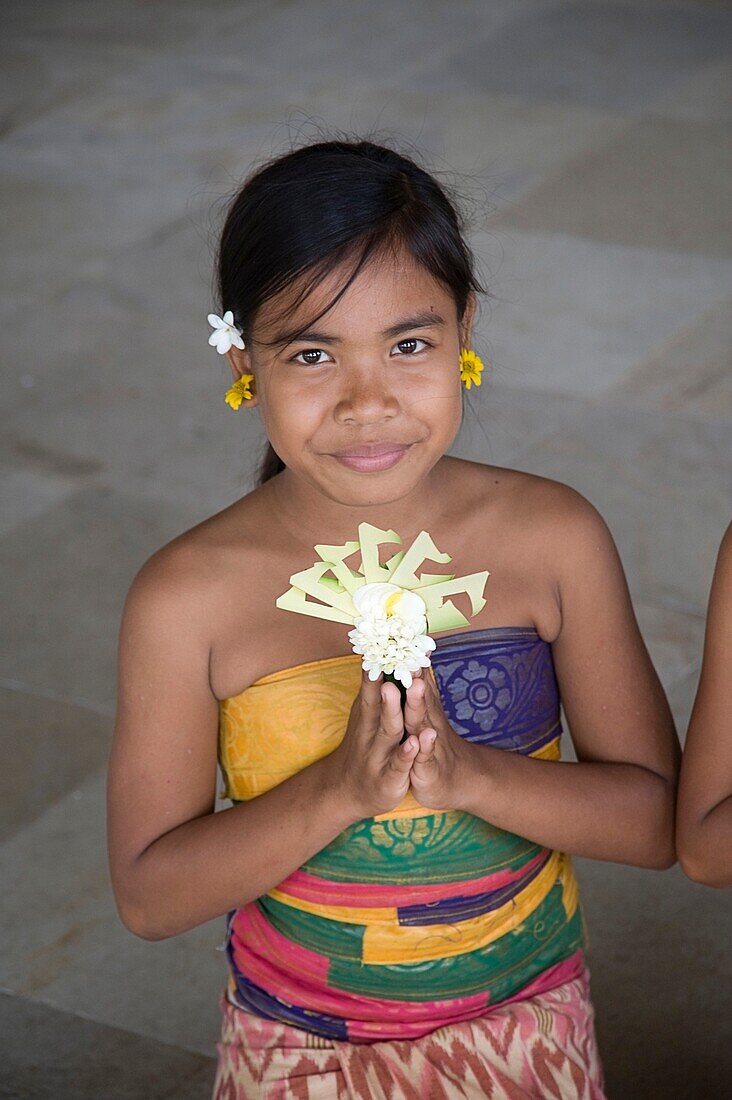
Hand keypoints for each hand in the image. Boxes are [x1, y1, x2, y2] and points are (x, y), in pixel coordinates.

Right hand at [324, 667, 420, 819]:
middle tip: (391, 663)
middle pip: (377, 707)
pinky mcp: (388, 779)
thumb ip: (374, 692)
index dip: (376, 670)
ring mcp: (377, 756)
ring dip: (393, 712)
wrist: (345, 792)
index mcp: (366, 716)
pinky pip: (398, 765)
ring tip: (396, 691)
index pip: (370, 690)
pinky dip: (406, 754)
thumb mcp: (365, 718)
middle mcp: (369, 733)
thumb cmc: (363, 747)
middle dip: (384, 686)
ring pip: (387, 732)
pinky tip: (415, 742)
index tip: (381, 646)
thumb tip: (381, 658)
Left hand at [402, 667, 476, 811]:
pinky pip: (426, 757)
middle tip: (409, 656)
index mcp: (424, 711)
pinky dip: (425, 747)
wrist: (455, 781)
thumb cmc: (433, 744)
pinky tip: (424, 737)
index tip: (406, 637)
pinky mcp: (429, 768)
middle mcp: (429, 723)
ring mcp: (431, 746)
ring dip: (419, 705)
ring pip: (423, 723)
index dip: (412, 662)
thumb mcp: (427, 714)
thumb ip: (424, 685)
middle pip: (421, 698)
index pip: (418, 683)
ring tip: (416, 686)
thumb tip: (421, 653)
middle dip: (415, 676)